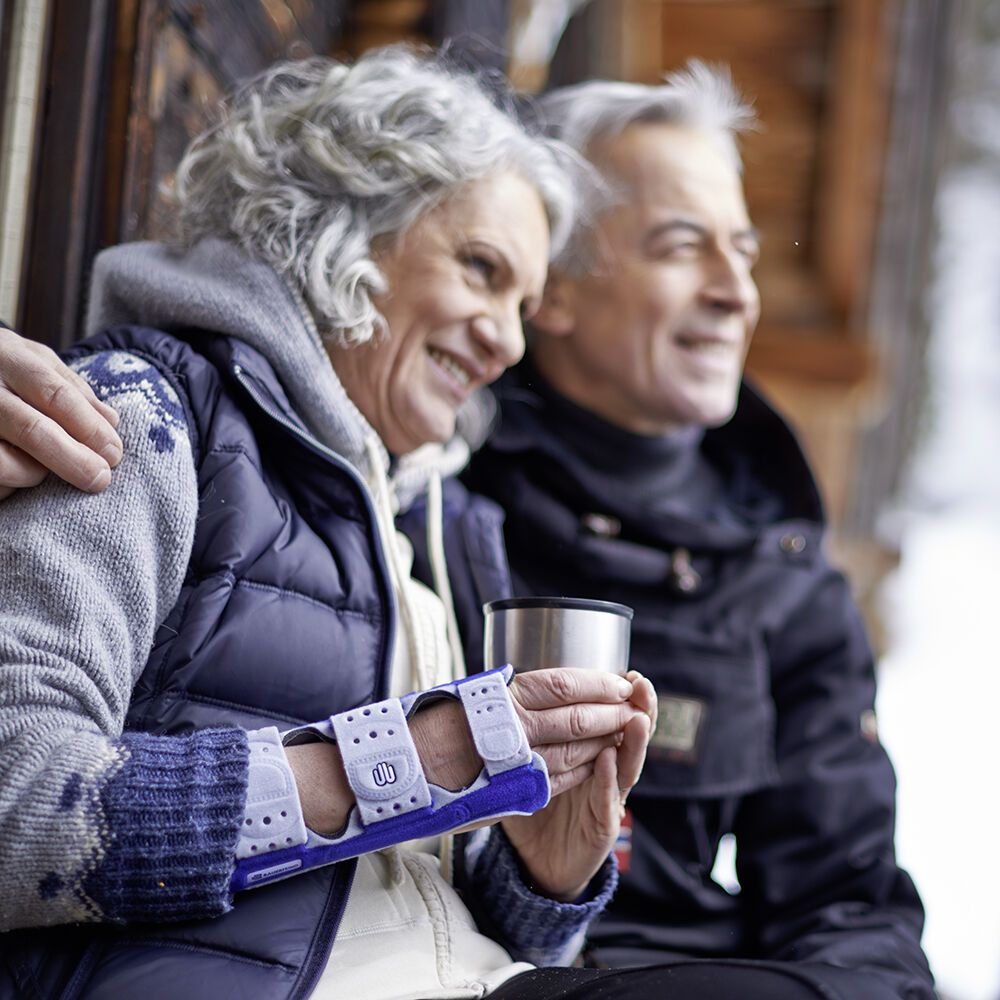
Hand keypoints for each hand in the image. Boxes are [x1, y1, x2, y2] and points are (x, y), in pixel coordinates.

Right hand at [0, 324, 121, 498]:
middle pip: (32, 430)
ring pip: (4, 463)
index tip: (113, 453)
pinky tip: (15, 476)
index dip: (89, 428)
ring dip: (34, 474)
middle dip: (73, 460)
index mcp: (9, 358)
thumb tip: (111, 422)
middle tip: (99, 479)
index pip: (56, 395)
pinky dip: (8, 486)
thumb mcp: (35, 361)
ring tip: (42, 470)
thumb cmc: (4, 368)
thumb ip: (72, 389)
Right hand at [286, 669, 647, 839]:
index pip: (560, 684)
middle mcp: (507, 727)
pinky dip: (580, 768)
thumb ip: (497, 696)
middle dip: (608, 710)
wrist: (384, 776)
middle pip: (574, 715)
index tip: (617, 680)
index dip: (595, 682)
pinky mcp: (506, 793)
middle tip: (631, 704)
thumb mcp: (460, 698)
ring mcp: (509, 763)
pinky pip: (555, 779)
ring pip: (570, 747)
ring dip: (601, 739)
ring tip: (621, 730)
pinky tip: (595, 762)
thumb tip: (526, 685)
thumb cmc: (418, 731)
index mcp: (496, 697)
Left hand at [502, 670, 656, 900]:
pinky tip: (610, 758)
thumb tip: (505, 694)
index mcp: (595, 753)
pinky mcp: (602, 828)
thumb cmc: (538, 806)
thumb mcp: (534, 764)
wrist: (539, 862)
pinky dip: (608, 779)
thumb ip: (533, 734)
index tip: (624, 673)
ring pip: (627, 766)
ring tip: (638, 716)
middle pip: (629, 736)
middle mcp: (607, 773)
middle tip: (639, 684)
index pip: (614, 718)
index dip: (620, 696)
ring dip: (633, 741)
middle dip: (637, 708)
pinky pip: (607, 801)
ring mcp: (607, 800)